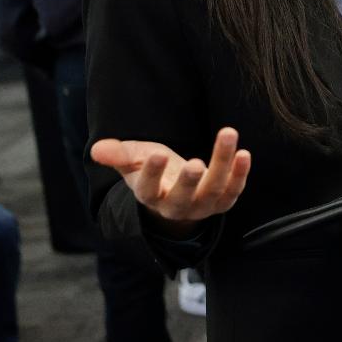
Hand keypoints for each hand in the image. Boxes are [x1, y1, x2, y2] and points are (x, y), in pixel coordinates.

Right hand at [90, 127, 250, 235]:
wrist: (175, 188)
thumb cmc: (153, 169)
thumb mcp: (134, 160)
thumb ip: (118, 154)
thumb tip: (97, 149)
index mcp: (150, 196)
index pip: (148, 190)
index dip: (152, 174)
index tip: (156, 155)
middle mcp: (176, 207)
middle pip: (183, 198)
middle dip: (189, 181)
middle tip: (194, 163)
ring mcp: (201, 206)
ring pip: (213, 190)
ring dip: (222, 164)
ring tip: (227, 134)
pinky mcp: (222, 202)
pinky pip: (233, 191)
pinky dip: (240, 174)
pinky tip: (244, 153)